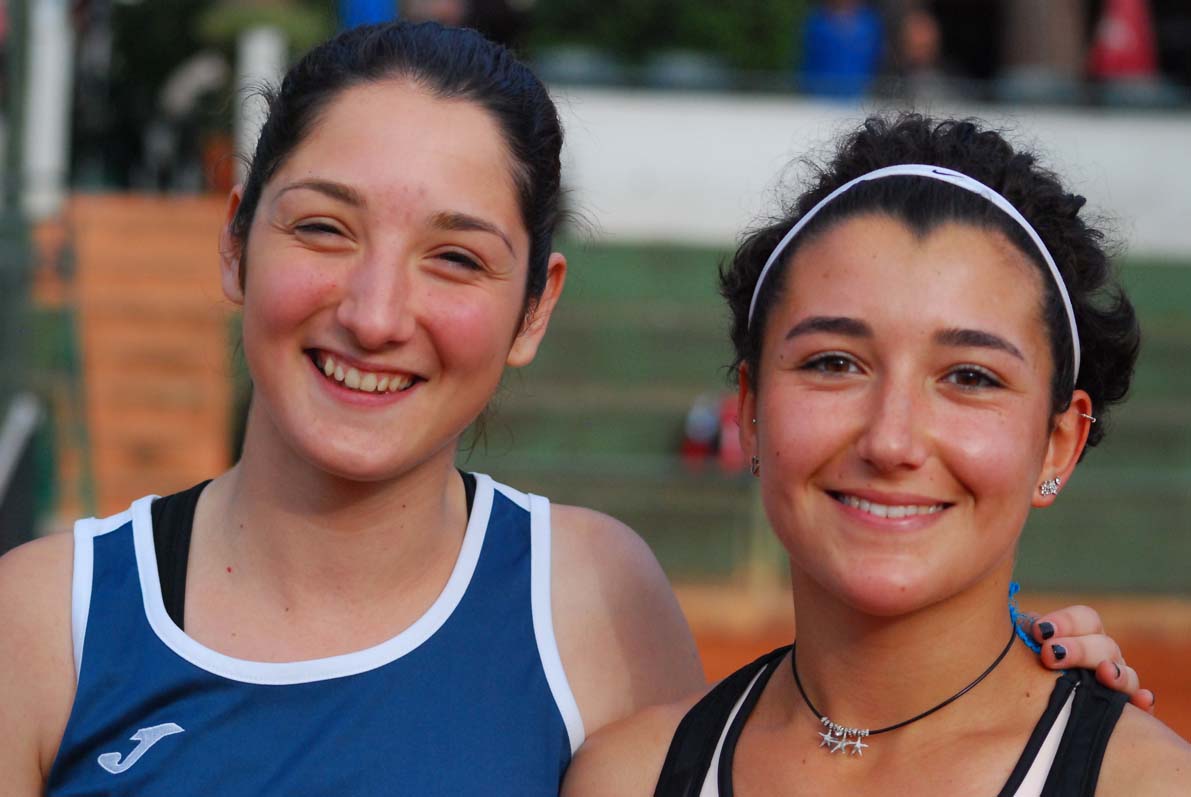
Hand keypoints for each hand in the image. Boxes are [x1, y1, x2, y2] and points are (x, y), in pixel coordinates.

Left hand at [1020, 604, 1154, 711]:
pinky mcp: (1127, 714)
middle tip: (1051, 654)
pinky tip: (1140, 701)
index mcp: (1081, 636)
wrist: (1029, 714)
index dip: (1066, 622)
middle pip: (1104, 645)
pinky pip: (1141, 708)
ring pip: (1126, 674)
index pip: (1086, 619)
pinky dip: (1143, 703)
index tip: (1040, 631)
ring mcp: (1117, 683)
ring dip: (1116, 673)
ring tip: (1104, 673)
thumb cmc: (1024, 672)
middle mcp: (1103, 657)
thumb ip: (1025, 633)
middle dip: (1079, 648)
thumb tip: (1025, 624)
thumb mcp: (1024, 650)